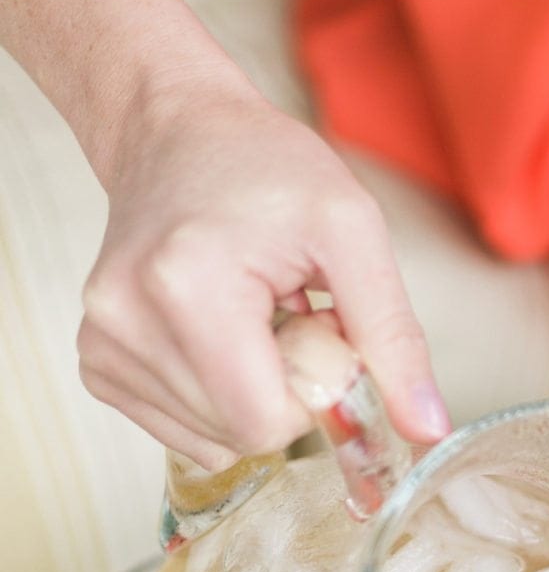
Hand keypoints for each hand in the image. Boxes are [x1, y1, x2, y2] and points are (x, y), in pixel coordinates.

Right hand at [78, 78, 447, 468]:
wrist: (176, 130)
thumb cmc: (263, 167)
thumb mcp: (351, 231)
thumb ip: (393, 337)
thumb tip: (427, 428)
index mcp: (187, 286)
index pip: (267, 423)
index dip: (314, 396)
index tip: (317, 329)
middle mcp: (126, 320)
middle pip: (241, 435)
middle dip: (283, 391)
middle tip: (285, 317)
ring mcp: (104, 343)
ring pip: (213, 440)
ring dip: (251, 392)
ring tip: (251, 318)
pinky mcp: (98, 360)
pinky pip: (180, 430)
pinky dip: (216, 398)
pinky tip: (218, 336)